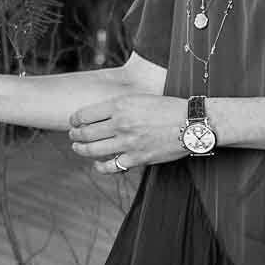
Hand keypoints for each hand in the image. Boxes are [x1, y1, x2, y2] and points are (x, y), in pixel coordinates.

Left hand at [67, 94, 187, 175]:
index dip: (74, 120)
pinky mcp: (138, 158)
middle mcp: (120, 124)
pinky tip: (97, 164)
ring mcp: (128, 143)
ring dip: (81, 150)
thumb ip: (118, 106)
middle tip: (73, 136)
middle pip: (84, 133)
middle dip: (74, 135)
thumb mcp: (138, 98)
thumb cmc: (166, 108)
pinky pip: (111, 166)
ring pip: (92, 150)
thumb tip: (98, 113)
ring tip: (78, 148)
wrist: (191, 123)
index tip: (73, 122)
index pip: (84, 115)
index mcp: (119, 106)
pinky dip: (100, 166)